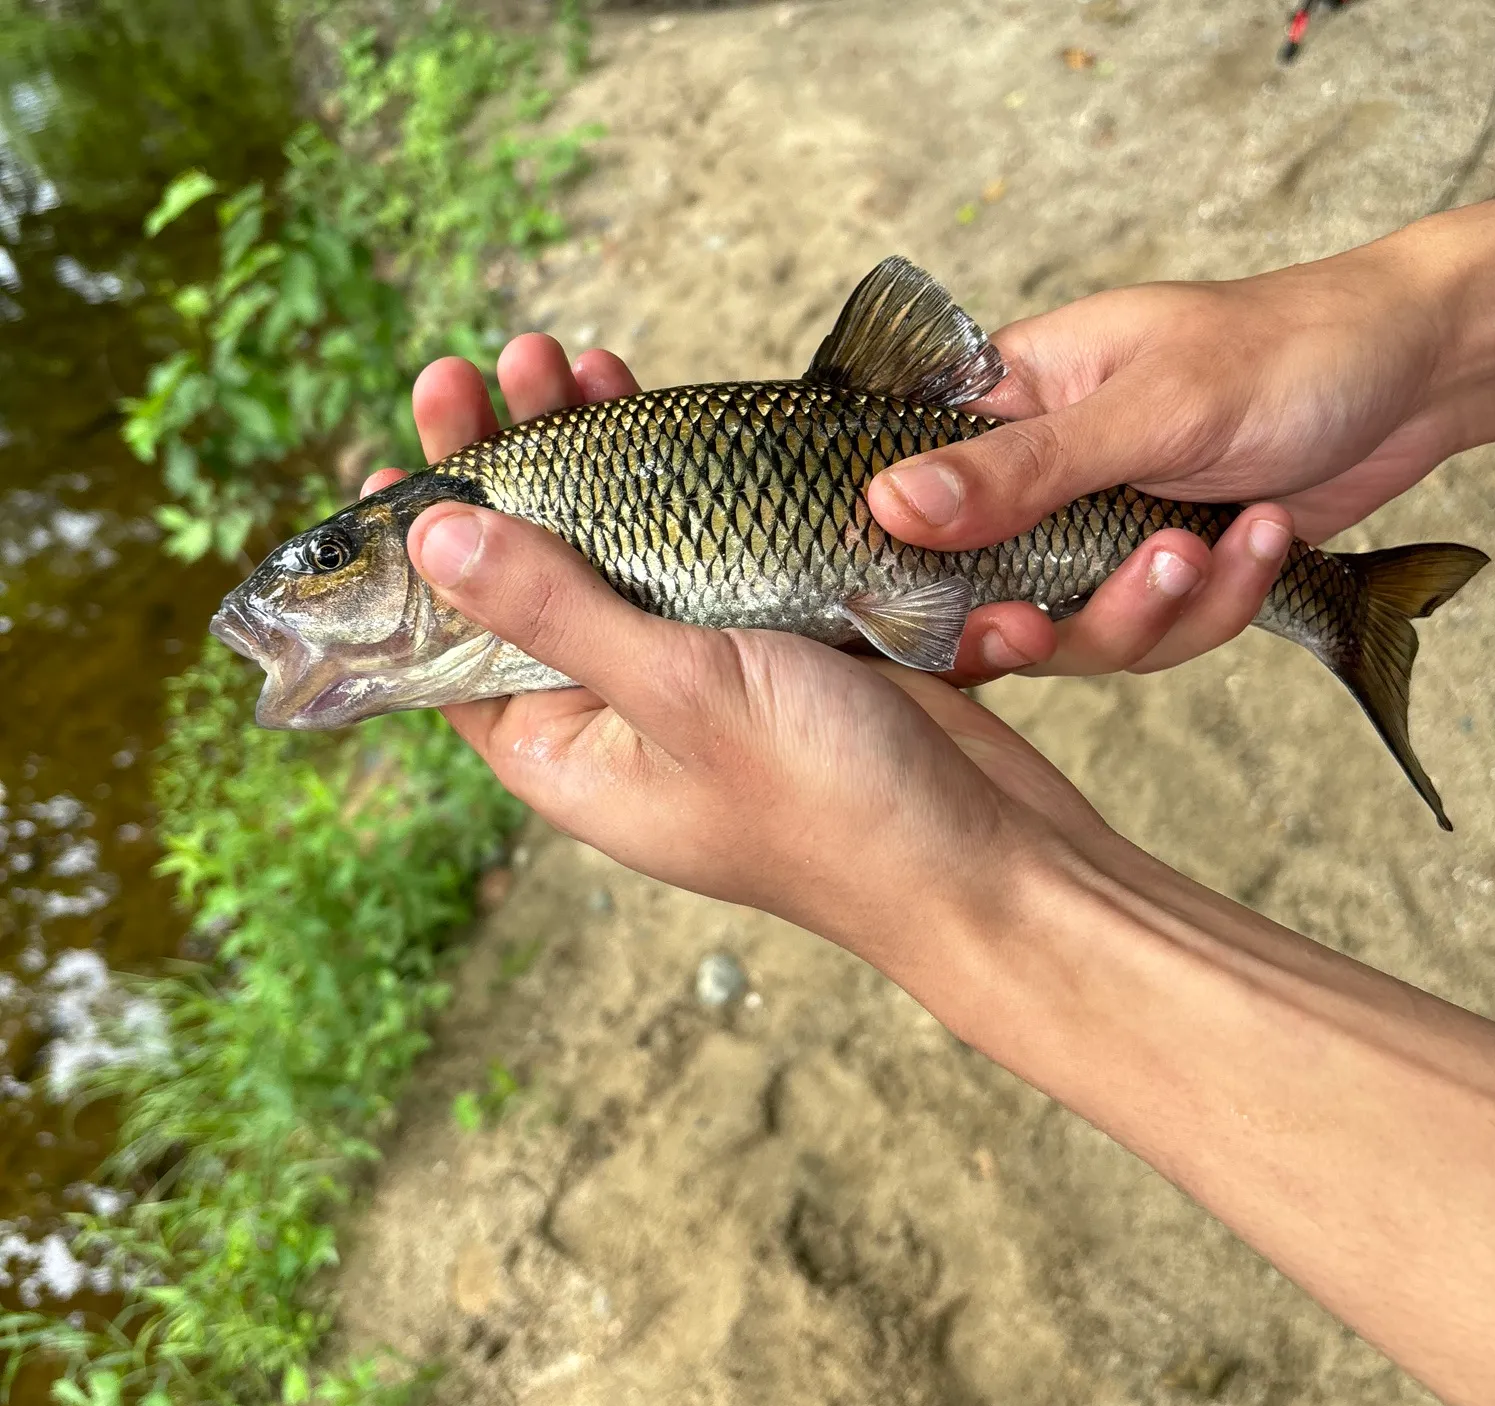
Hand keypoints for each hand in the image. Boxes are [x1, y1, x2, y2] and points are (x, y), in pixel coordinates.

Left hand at [366, 341, 1109, 995]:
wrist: (989, 862)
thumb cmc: (830, 804)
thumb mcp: (679, 695)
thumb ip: (556, 610)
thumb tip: (432, 536)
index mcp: (567, 754)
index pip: (455, 639)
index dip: (427, 541)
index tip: (413, 437)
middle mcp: (620, 721)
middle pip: (537, 582)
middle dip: (516, 470)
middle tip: (504, 362)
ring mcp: (699, 684)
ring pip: (622, 559)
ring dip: (598, 463)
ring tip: (577, 362)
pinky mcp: (771, 652)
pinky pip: (702, 560)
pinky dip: (682, 489)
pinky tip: (671, 420)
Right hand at [869, 224, 1473, 678]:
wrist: (1412, 376)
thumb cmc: (1283, 349)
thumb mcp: (1145, 407)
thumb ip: (1018, 468)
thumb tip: (889, 503)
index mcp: (1005, 406)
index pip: (910, 498)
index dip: (919, 572)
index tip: (973, 608)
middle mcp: (1036, 479)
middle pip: (986, 594)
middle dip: (1054, 621)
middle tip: (1086, 611)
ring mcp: (1096, 533)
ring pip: (1077, 632)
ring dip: (1156, 608)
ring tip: (1218, 545)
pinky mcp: (1156, 572)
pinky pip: (1156, 633)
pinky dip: (1217, 603)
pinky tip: (1264, 538)